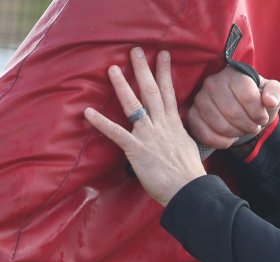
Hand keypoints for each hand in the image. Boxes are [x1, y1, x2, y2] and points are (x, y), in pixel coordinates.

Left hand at [84, 48, 205, 206]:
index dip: (165, 72)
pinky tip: (88, 112)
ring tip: (113, 69)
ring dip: (122, 86)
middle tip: (135, 51)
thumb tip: (177, 134)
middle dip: (143, 70)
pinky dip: (101, 122)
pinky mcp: (137, 150)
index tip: (163, 55)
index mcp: (175, 125)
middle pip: (152, 92)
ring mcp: (149, 136)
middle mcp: (162, 126)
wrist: (189, 190)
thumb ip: (179, 136)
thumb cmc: (189, 175)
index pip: (169, 93)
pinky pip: (116, 133)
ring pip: (134, 106)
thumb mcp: (188, 148)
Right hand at [188, 65, 279, 148]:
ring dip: (236, 133)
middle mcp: (212, 83)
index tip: (262, 118)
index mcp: (233, 74)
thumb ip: (275, 92)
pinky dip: (222, 142)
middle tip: (253, 126)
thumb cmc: (257, 98)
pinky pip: (206, 135)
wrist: (241, 108)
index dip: (258, 114)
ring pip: (220, 125)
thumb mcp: (272, 92)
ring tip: (241, 129)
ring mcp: (199, 99)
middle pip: (233, 113)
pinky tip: (230, 138)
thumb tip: (269, 101)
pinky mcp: (191, 115)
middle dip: (248, 126)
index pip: (247, 97)